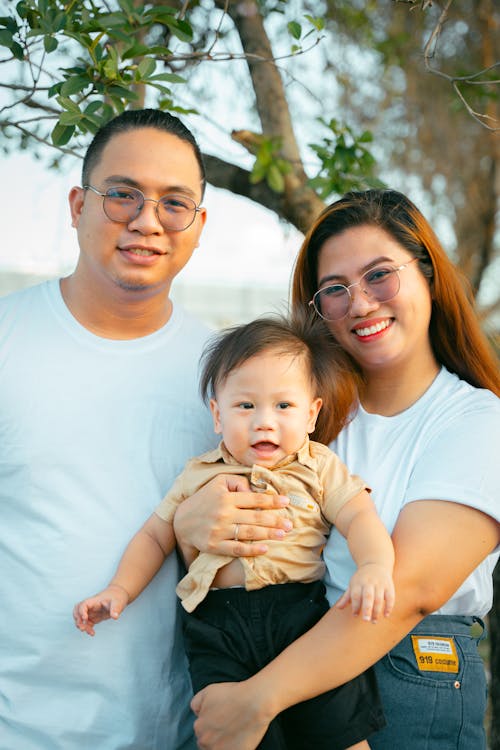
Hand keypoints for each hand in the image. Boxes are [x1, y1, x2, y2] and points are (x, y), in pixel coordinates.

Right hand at [73, 584, 128, 635]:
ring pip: (80, 618)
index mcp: (94, 601)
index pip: (83, 604)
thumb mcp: (118, 602)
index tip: (85, 619)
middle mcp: (91, 606)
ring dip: (81, 625)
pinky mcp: (94, 617)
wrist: (118, 595)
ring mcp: (92, 612)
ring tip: (88, 632)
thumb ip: (115, 609)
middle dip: (77, 619)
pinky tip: (92, 633)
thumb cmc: (117, 597)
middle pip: (77, 610)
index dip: (82, 611)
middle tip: (82, 627)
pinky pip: (87, 623)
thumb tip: (115, 617)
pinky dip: (87, 628)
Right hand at [173, 473, 291, 562]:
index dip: (272, 501)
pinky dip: (251, 550)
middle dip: (275, 521)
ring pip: (249, 533)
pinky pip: (236, 549)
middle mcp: (224, 514)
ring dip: (268, 534)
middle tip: (290, 524)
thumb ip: (237, 482)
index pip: (254, 499)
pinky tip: (265, 549)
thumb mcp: (218, 482)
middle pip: (255, 518)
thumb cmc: (204, 499)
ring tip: (283, 534)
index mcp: (226, 498)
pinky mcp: (215, 546)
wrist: (182, 521)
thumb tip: (253, 490)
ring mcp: (219, 531)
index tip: (286, 502)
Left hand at [191, 681, 272, 749]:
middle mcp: (206, 742)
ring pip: (218, 749)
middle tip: (228, 726)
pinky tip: (239, 739)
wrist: (254, 702)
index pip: (201, 732)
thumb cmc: (232, 695)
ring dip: (224, 744)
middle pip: (208, 743)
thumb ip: (196, 704)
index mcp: (199, 728)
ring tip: (234, 733)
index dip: (211, 725)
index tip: (221, 720)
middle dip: (216, 736)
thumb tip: (197, 714)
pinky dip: (234, 747)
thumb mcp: (208, 692)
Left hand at [335, 563, 394, 622]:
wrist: (376, 564)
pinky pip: (390, 597)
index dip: (355, 606)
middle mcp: (369, 582)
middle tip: (365, 620)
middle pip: (368, 596)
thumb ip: (346, 597)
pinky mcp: (388, 585)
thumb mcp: (353, 584)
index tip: (355, 615)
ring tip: (374, 621)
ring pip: (379, 598)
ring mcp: (379, 584)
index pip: (356, 595)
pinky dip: (389, 607)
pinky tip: (386, 615)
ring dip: (377, 611)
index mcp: (358, 582)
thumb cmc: (362, 578)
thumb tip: (338, 608)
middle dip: (367, 609)